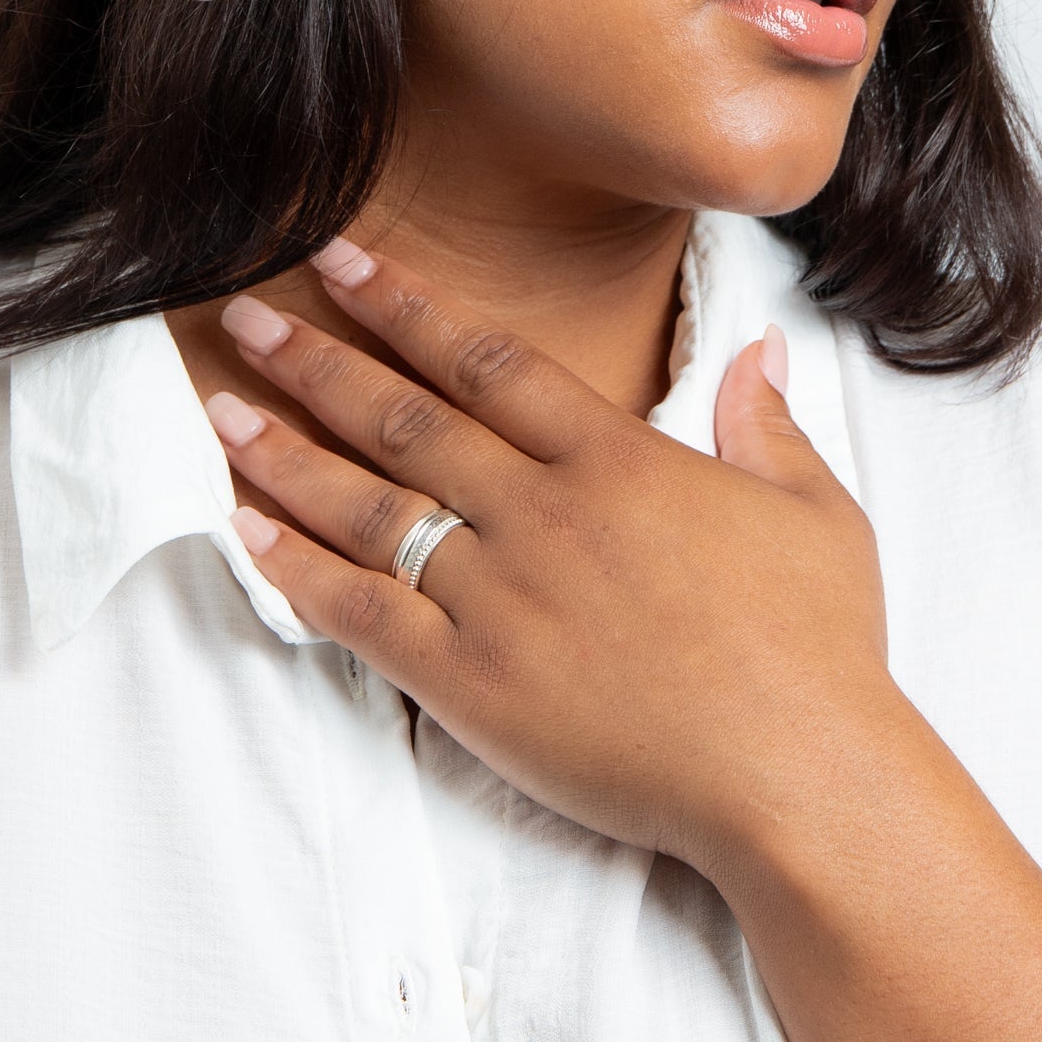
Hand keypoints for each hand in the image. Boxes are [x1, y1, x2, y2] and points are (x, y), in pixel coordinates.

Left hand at [204, 235, 893, 878]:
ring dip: (288, 454)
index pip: (487, 360)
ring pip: (371, 507)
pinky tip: (247, 532)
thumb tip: (761, 347)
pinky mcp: (473, 685)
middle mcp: (543, 514)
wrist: (800, 778)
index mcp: (616, 461)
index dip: (407, 306)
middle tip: (247, 316)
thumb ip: (769, 422)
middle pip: (408, 418)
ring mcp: (500, 598)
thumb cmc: (818, 647)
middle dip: (320, 360)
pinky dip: (299, 570)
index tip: (343, 263)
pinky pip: (364, 615)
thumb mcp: (816, 512)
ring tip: (222, 409)